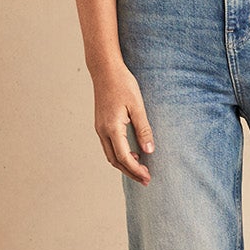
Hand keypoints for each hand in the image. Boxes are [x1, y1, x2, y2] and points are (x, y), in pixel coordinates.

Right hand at [94, 67, 153, 181]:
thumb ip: (143, 129)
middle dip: (130, 172)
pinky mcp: (101, 124)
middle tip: (146, 179)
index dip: (136, 169)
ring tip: (140, 169)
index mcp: (112, 127)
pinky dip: (120, 155)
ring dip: (125, 165)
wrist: (105, 70)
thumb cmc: (122, 84)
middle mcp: (102, 131)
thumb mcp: (137, 106)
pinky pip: (109, 146)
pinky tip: (132, 153)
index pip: (124, 156)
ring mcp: (100, 128)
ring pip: (111, 155)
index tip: (147, 177)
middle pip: (115, 161)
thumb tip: (149, 150)